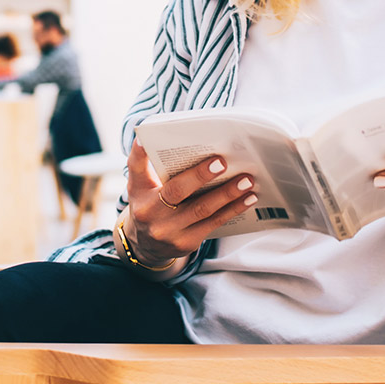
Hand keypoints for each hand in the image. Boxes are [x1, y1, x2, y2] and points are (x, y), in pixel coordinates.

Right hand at [121, 141, 257, 265]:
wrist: (146, 245)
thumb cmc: (149, 204)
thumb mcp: (140, 185)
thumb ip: (146, 163)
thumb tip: (151, 138)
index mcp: (139, 191)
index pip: (137, 169)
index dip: (140, 154)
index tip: (145, 138)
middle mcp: (151, 212)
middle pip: (177, 191)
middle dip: (200, 176)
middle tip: (222, 162)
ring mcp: (169, 231)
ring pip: (201, 209)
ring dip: (227, 194)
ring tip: (246, 181)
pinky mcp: (186, 243)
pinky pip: (213, 223)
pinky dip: (232, 209)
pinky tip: (247, 199)